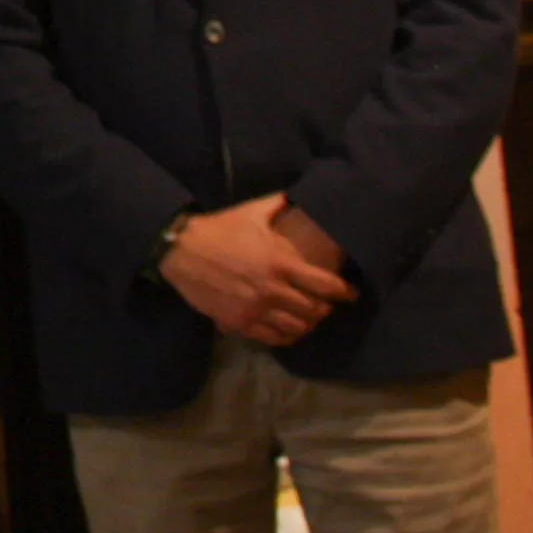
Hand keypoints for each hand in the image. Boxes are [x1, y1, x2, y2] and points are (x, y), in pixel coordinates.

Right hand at [161, 196, 357, 345]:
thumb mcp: (251, 212)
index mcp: (281, 262)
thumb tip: (297, 194)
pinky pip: (272, 338)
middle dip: (325, 309)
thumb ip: (278, 204)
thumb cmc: (219, 229)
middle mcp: (273, 289)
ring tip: (310, 321)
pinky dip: (286, 338)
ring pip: (296, 327)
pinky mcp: (240, 322)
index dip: (343, 292)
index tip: (351, 294)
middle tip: (327, 306)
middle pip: (313, 310)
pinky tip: (289, 333)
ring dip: (307, 325)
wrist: (181, 250)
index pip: (325, 285)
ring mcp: (256, 308)